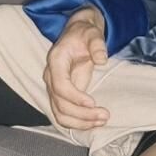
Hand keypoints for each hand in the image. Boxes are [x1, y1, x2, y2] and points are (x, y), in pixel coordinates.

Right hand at [43, 6, 110, 129]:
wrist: (79, 35)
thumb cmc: (84, 34)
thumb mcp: (92, 33)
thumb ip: (97, 44)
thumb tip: (102, 60)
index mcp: (56, 61)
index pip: (59, 85)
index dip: (74, 97)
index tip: (92, 103)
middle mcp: (51, 77)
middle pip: (60, 104)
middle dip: (82, 114)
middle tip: (105, 115)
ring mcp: (55, 88)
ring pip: (60, 114)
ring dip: (80, 122)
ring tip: (101, 121)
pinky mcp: (62, 96)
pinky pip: (64, 114)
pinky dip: (78, 122)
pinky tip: (94, 122)